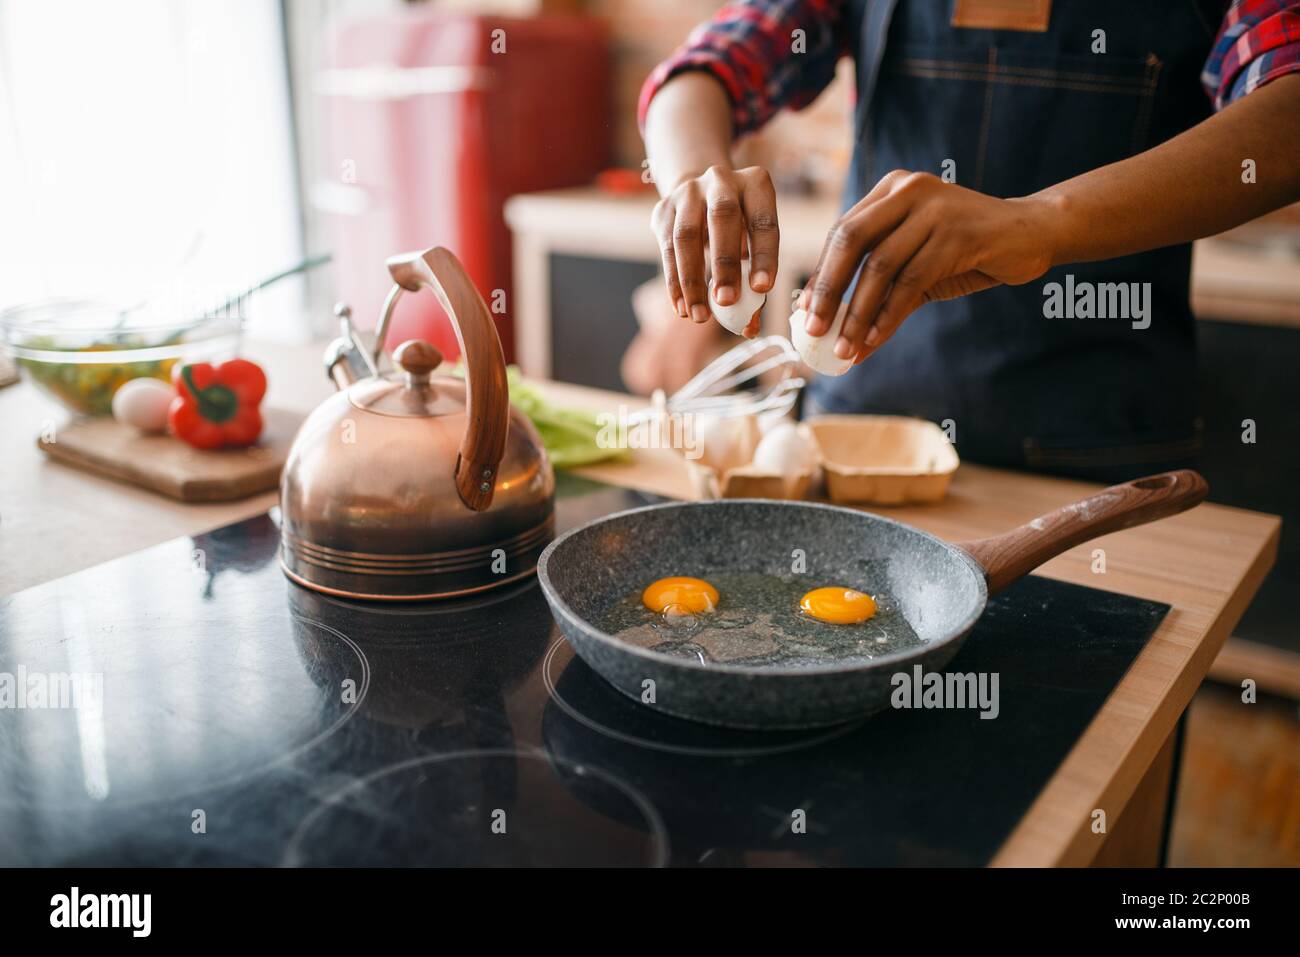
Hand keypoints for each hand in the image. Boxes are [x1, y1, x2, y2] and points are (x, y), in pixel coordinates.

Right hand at [650, 165, 778, 336]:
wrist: (698, 194)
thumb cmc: (738, 228)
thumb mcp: (753, 244)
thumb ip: (754, 282)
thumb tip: (749, 328)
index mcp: (756, 184)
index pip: (763, 221)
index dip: (764, 256)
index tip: (763, 289)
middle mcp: (721, 180)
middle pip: (722, 218)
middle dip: (724, 264)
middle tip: (725, 302)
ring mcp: (688, 192)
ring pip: (686, 236)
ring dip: (692, 280)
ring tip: (699, 316)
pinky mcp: (663, 210)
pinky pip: (666, 248)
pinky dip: (674, 282)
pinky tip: (681, 307)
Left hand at [800, 170, 1057, 361]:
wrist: (1032, 233)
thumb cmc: (968, 250)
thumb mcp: (918, 262)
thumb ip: (881, 288)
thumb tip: (839, 334)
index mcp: (891, 190)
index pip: (842, 232)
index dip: (821, 275)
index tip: (804, 313)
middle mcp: (908, 191)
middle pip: (851, 241)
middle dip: (828, 290)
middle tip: (813, 330)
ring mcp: (934, 209)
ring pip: (881, 266)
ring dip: (859, 314)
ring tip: (845, 348)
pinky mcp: (958, 234)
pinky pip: (912, 280)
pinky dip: (890, 314)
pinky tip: (876, 339)